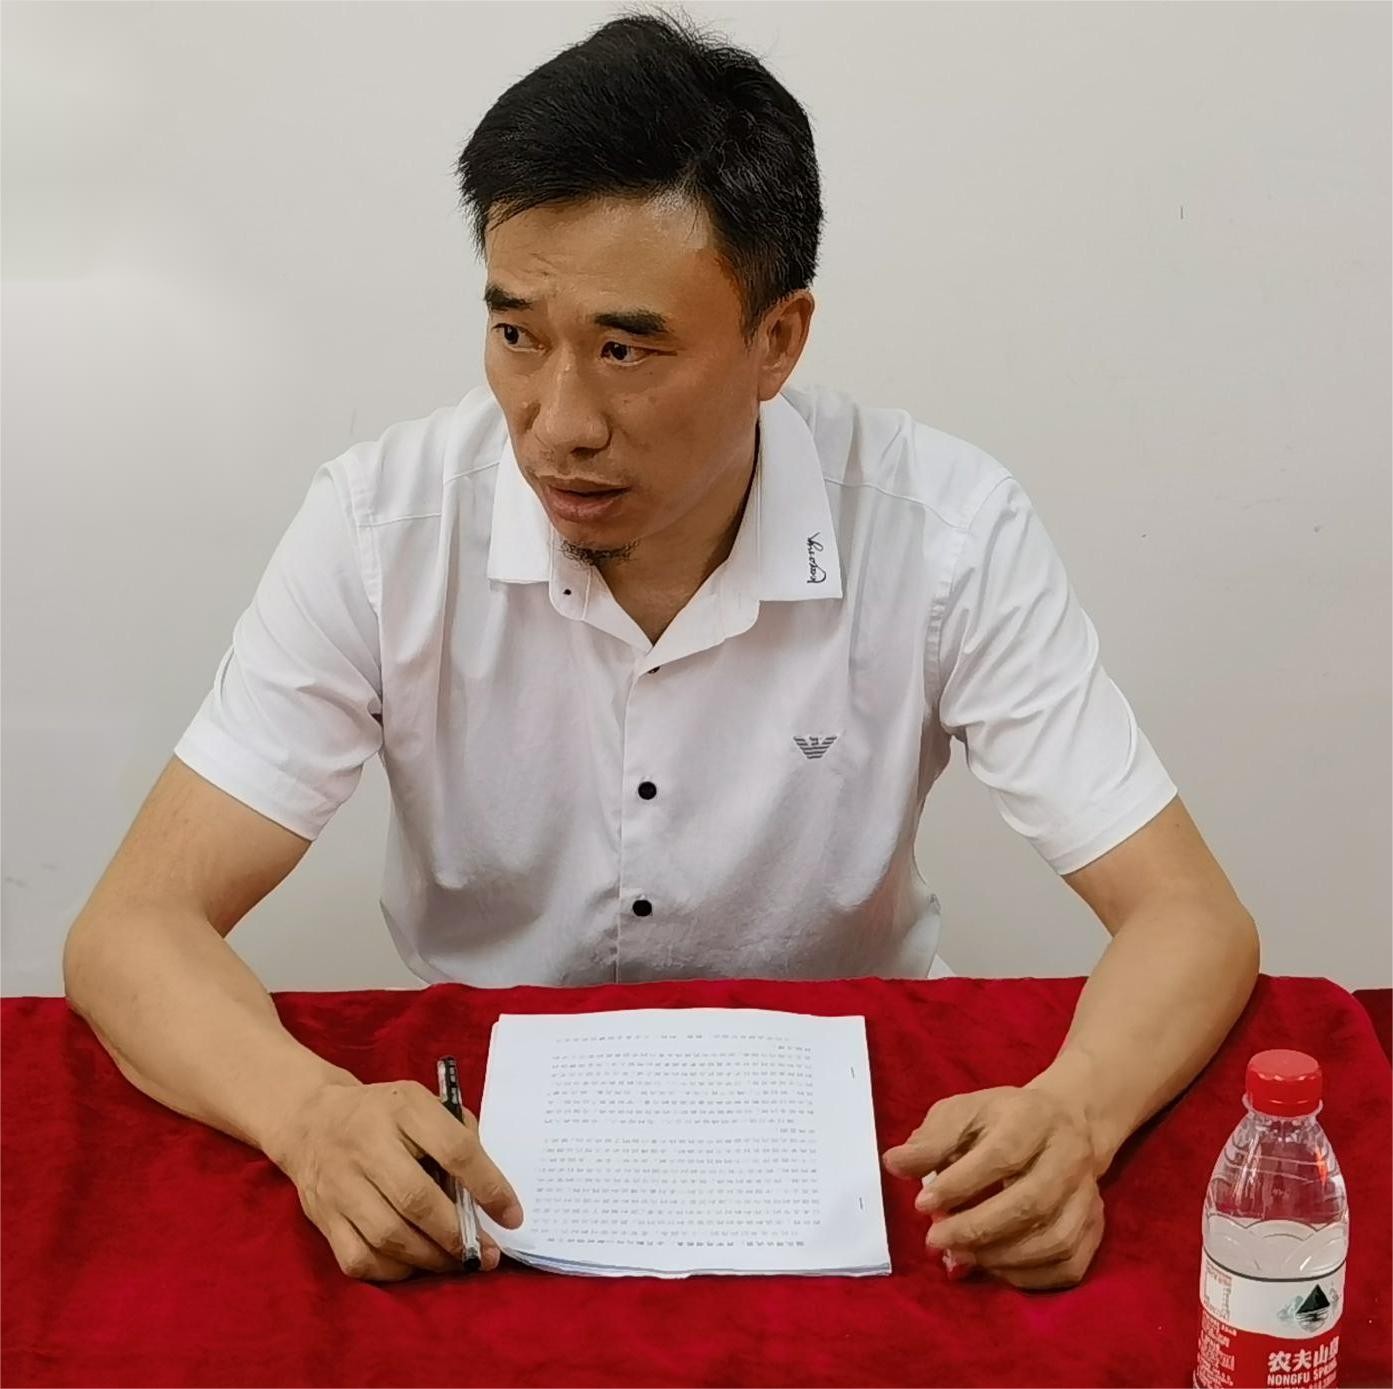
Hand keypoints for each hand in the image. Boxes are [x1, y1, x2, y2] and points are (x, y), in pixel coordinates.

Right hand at [264, 1078, 522, 1281]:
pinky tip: (417, 1263)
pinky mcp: (322, 1218)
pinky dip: (395, 1270)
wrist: (313, 1120)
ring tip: (458, 1262)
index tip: (512, 1216)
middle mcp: (367, 1144)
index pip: (454, 1149)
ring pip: (388, 1236)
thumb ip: (458, 1136)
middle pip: (417, 1200)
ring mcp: (339, 1184)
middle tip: (486, 1254)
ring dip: (432, 1258)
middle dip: (457, 1235)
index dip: (488, 1186)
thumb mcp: (423, 1104)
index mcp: (404, 1107)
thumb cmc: (385, 1114)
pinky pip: (360, 1259)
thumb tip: (489, 1193)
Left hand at [881, 1084, 1103, 1288]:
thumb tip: (894, 1164)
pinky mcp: (1097, 1226)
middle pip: (1030, 1203)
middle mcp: (1069, 1156)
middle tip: (935, 1241)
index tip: (922, 1204)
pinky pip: (1068, 1265)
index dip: (960, 1184)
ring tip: (959, 1256)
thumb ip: (929, 1140)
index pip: (1000, 1155)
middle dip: (977, 1229)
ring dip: (1001, 1257)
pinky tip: (992, 1267)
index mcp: (1033, 1117)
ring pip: (1053, 1240)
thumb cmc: (1001, 1119)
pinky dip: (1028, 1276)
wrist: (1066, 1122)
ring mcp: (1088, 1194)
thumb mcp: (961, 1112)